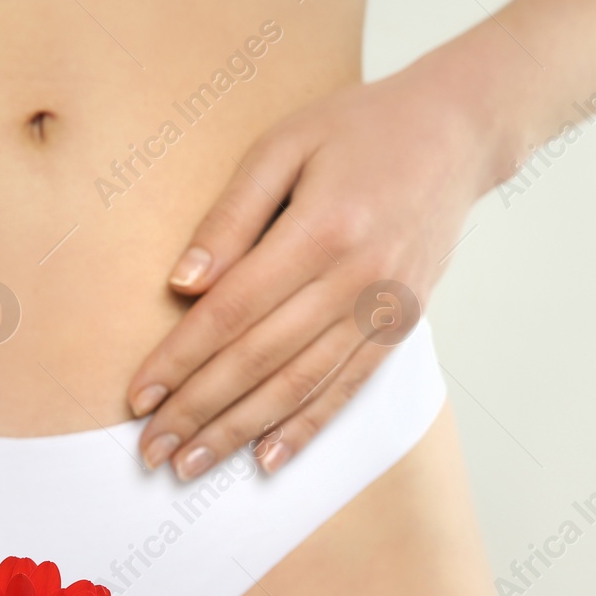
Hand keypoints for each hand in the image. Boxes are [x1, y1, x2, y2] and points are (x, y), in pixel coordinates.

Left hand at [128, 58, 500, 477]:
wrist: (457, 133)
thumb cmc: (360, 128)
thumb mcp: (285, 143)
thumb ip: (231, 215)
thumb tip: (183, 284)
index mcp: (320, 230)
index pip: (231, 312)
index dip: (179, 359)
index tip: (138, 397)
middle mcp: (355, 280)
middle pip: (260, 360)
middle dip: (198, 411)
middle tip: (152, 451)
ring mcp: (382, 310)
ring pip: (300, 385)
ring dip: (240, 432)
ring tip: (192, 467)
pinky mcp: (399, 327)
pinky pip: (347, 388)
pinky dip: (306, 428)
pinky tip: (267, 458)